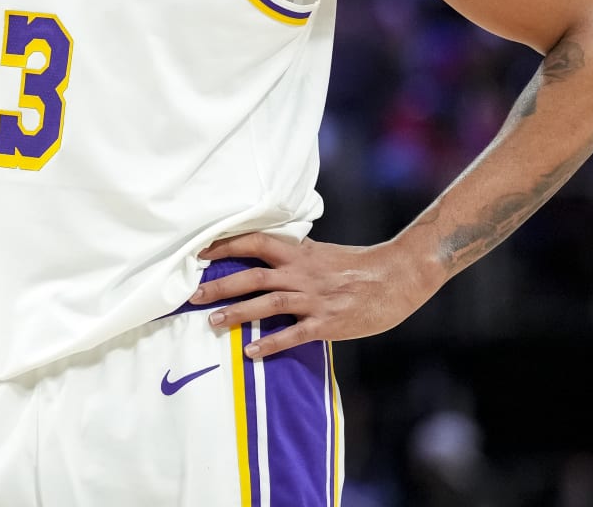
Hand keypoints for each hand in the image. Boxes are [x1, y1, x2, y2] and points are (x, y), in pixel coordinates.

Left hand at [190, 233, 444, 359]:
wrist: (399, 276)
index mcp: (300, 253)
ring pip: (267, 304)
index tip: (200, 252)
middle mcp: (301, 273)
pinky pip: (293, 334)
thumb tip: (271, 256)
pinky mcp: (327, 322)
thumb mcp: (324, 254)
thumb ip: (297, 257)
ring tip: (212, 323)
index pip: (256, 242)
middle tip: (193, 295)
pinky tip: (251, 351)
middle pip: (252, 276)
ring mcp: (313, 298)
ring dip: (237, 314)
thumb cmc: (361, 265)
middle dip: (220, 285)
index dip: (226, 245)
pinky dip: (271, 342)